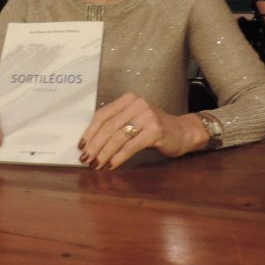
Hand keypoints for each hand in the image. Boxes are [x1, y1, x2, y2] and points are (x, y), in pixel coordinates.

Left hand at [77, 92, 209, 169]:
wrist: (183, 132)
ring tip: (97, 165)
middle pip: (108, 126)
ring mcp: (147, 116)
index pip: (103, 115)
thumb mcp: (133, 120)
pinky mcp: (155, 130)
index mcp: (128, 99)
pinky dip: (119, 157)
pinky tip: (112, 165)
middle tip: (86, 159)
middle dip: (95, 145)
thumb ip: (116, 125)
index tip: (81, 146)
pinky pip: (131, 146)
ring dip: (104, 153)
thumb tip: (90, 144)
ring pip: (118, 137)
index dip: (90, 132)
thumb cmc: (154, 129)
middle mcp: (137, 104)